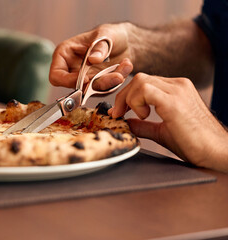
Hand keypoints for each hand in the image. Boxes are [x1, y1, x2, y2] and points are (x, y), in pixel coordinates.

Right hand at [49, 23, 133, 89]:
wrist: (125, 42)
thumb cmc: (111, 34)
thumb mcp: (106, 34)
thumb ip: (99, 46)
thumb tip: (92, 59)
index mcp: (64, 55)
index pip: (56, 76)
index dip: (68, 81)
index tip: (87, 78)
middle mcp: (71, 70)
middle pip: (76, 87)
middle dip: (98, 83)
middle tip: (116, 76)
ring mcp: (84, 79)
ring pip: (93, 91)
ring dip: (110, 82)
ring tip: (124, 67)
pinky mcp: (96, 86)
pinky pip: (104, 90)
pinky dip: (117, 81)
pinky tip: (125, 67)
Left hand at [109, 73, 227, 171]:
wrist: (215, 153)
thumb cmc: (194, 144)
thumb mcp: (161, 131)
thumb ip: (144, 125)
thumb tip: (127, 122)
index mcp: (175, 89)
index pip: (144, 82)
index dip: (127, 95)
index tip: (119, 112)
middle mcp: (177, 85)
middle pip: (139, 78)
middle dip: (123, 96)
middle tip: (118, 114)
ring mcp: (177, 90)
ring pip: (140, 80)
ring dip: (128, 99)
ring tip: (137, 117)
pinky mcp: (174, 101)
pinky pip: (144, 90)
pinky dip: (135, 102)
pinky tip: (144, 116)